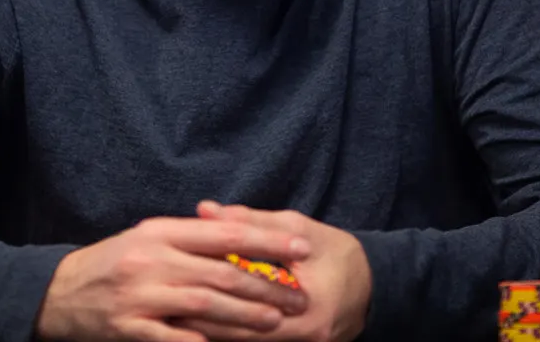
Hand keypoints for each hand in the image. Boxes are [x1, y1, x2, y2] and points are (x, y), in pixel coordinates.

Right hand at [35, 215, 312, 341]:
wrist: (57, 294)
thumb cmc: (112, 263)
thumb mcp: (146, 237)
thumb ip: (189, 236)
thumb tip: (240, 230)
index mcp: (159, 232)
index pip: (224, 233)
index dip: (267, 240)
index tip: (302, 247)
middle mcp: (152, 261)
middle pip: (221, 272)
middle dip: (265, 286)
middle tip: (298, 297)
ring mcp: (141, 297)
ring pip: (205, 306)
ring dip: (246, 315)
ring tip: (276, 321)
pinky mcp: (131, 330)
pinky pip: (177, 340)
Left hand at [174, 202, 372, 341]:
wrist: (376, 284)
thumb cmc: (337, 251)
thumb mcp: (297, 228)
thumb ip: (250, 222)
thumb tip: (204, 210)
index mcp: (306, 308)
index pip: (246, 306)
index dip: (207, 296)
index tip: (173, 285)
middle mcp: (304, 337)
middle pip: (241, 334)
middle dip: (201, 320)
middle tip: (163, 307)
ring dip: (210, 329)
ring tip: (171, 316)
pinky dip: (229, 333)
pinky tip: (201, 324)